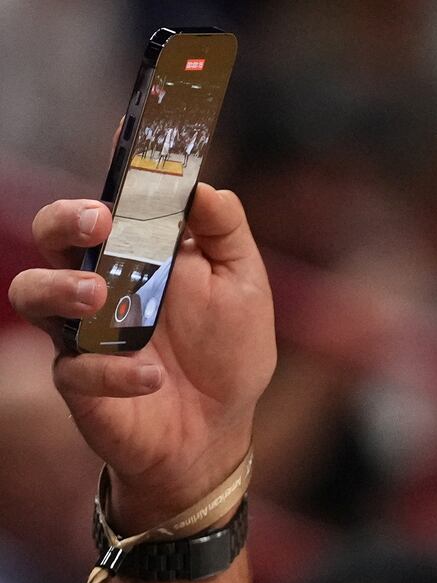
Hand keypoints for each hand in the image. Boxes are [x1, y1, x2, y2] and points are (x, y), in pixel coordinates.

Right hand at [7, 186, 274, 530]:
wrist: (219, 429)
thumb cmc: (227, 351)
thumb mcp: (243, 286)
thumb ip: (225, 235)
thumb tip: (205, 187)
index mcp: (140, 249)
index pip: (116, 198)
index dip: (116, 167)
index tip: (126, 137)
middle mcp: (100, 279)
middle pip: (54, 234)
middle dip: (66, 220)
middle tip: (97, 223)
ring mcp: (82, 329)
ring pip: (32, 292)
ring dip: (60, 287)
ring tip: (98, 294)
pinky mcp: (78, 381)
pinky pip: (75, 369)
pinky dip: (114, 372)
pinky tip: (152, 379)